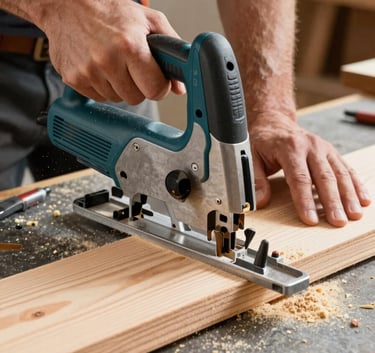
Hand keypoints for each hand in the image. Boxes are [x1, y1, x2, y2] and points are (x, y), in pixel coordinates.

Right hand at [38, 0, 184, 102]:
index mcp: (130, 45)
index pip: (155, 90)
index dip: (158, 86)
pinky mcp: (73, 79)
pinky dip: (102, 86)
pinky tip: (99, 67)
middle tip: (131, 66)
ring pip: (117, 99)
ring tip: (113, 63)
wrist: (65, 5)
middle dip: (138, 86)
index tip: (155, 79)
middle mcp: (107, 60)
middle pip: (136, 98)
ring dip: (119, 86)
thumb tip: (179, 86)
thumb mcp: (148, 20)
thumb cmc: (109, 11)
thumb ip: (170, 49)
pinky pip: (99, 97)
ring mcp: (88, 72)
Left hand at [249, 111, 371, 226]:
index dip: (305, 200)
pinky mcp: (331, 152)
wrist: (274, 122)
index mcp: (290, 147)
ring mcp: (324, 148)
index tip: (310, 219)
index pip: (299, 178)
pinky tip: (363, 198)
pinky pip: (346, 169)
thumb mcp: (250, 157)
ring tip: (354, 215)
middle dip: (332, 202)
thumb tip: (259, 202)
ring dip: (349, 195)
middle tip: (338, 222)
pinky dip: (356, 184)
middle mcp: (310, 146)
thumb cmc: (263, 140)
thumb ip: (255, 180)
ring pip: (340, 173)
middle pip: (324, 177)